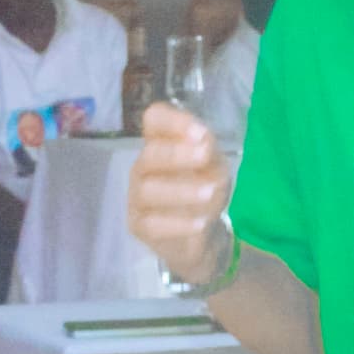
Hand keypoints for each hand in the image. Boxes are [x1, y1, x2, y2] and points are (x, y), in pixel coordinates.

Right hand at [128, 102, 232, 285]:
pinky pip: (153, 224)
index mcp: (161, 143)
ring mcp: (137, 197)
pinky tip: (200, 222)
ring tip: (209, 194)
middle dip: (176, 155)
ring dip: (181, 190)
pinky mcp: (139, 225)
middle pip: (149, 154)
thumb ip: (208, 149)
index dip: (172, 122)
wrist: (204, 233)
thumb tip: (200, 137)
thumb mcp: (216, 166)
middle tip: (204, 158)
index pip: (154, 120)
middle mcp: (144, 166)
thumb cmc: (205, 189)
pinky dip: (178, 223)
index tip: (198, 132)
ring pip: (148, 190)